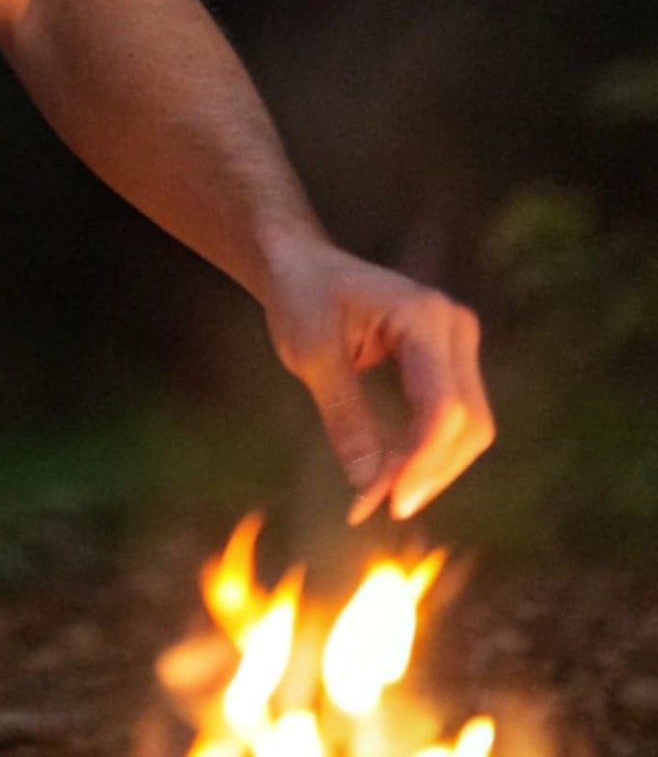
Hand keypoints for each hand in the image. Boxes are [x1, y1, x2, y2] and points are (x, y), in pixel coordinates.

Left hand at [260, 235, 494, 522]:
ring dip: (432, 467)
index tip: (392, 504)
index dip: (423, 462)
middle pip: (467, 422)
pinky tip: (397, 474)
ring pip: (468, 426)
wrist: (300, 262)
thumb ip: (346, 419)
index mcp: (424, 316)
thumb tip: (369, 488)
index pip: (442, 406)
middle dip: (429, 471)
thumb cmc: (300, 296)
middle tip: (381, 505)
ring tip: (383, 495)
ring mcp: (458, 341)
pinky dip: (429, 449)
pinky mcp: (449, 358)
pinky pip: (454, 416)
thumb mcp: (312, 356)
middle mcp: (455, 326)